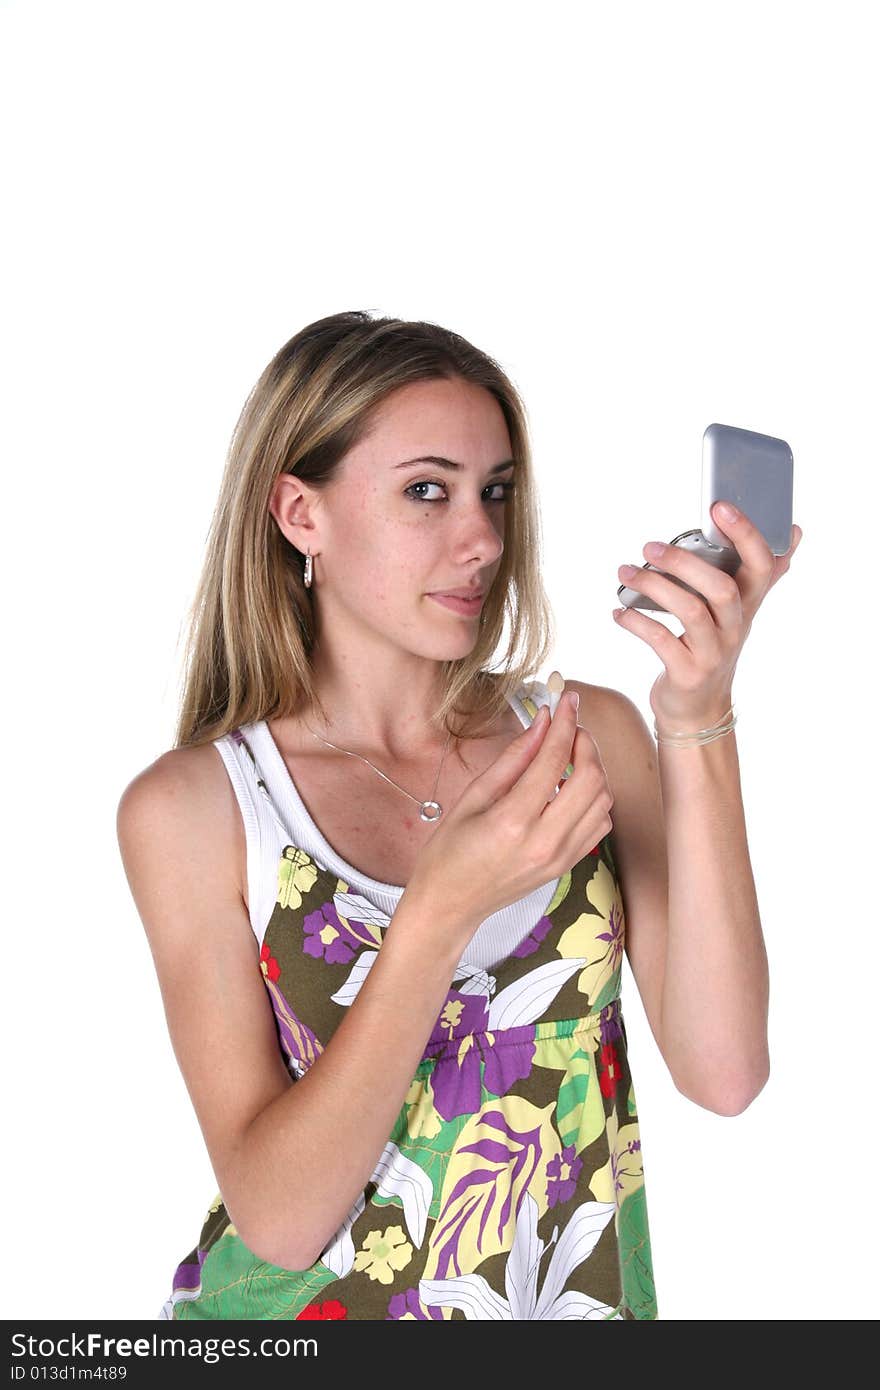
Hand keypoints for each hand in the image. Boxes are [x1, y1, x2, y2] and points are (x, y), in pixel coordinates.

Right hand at [407, 692, 613, 931]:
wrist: (450, 904)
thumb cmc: (449, 851)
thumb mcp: (472, 797)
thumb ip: (513, 758)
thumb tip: (542, 722)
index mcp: (513, 820)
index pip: (555, 759)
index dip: (565, 722)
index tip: (567, 699)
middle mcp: (545, 841)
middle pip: (591, 778)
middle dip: (586, 743)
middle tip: (569, 728)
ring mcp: (560, 857)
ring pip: (603, 801)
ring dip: (593, 770)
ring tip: (569, 756)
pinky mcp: (567, 866)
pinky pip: (599, 824)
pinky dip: (594, 799)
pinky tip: (570, 790)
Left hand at [613, 502, 802, 731]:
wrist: (698, 709)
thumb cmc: (712, 648)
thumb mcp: (739, 613)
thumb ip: (759, 575)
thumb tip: (793, 532)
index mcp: (749, 604)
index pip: (762, 564)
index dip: (746, 534)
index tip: (720, 506)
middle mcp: (736, 627)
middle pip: (723, 588)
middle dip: (685, 562)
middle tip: (650, 546)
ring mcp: (714, 652)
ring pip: (691, 611)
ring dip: (653, 587)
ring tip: (625, 572)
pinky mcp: (688, 673)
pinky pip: (662, 641)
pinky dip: (636, 622)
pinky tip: (619, 611)